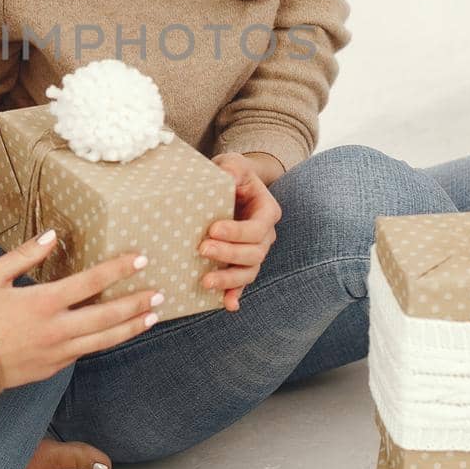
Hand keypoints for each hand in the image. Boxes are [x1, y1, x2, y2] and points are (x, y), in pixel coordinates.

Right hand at [0, 231, 164, 388]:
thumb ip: (25, 254)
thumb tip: (52, 236)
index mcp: (42, 302)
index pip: (91, 282)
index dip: (119, 269)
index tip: (140, 259)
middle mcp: (56, 329)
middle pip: (107, 315)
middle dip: (136, 303)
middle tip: (159, 293)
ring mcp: (57, 352)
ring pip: (104, 340)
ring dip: (130, 327)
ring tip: (152, 317)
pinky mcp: (52, 368)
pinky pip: (85, 353)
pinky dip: (105, 342)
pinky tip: (115, 334)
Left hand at [201, 153, 283, 311]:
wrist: (231, 187)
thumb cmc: (232, 174)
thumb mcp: (233, 164)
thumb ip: (233, 168)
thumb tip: (227, 177)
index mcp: (267, 211)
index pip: (257, 228)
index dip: (237, 232)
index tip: (212, 229)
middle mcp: (265, 235)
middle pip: (254, 253)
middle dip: (229, 255)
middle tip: (202, 249)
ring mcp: (254, 252)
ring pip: (249, 272)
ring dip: (229, 280)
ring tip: (206, 281)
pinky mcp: (240, 263)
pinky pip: (242, 283)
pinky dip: (234, 294)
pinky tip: (226, 304)